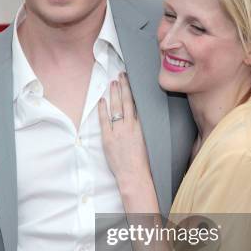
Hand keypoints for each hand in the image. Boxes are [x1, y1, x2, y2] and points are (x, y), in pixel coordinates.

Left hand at [98, 73, 151, 189]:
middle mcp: (130, 126)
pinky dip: (103, 109)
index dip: (133, 90)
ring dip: (114, 93)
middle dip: (124, 86)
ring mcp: (118, 131)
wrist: (134, 175)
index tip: (131, 80)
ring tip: (113, 82)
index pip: (138, 103)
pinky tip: (102, 100)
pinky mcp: (108, 139)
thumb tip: (141, 118)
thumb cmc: (143, 162)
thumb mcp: (148, 142)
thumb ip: (144, 128)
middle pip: (127, 101)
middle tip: (121, 74)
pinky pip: (104, 120)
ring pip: (117, 107)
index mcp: (142, 127)